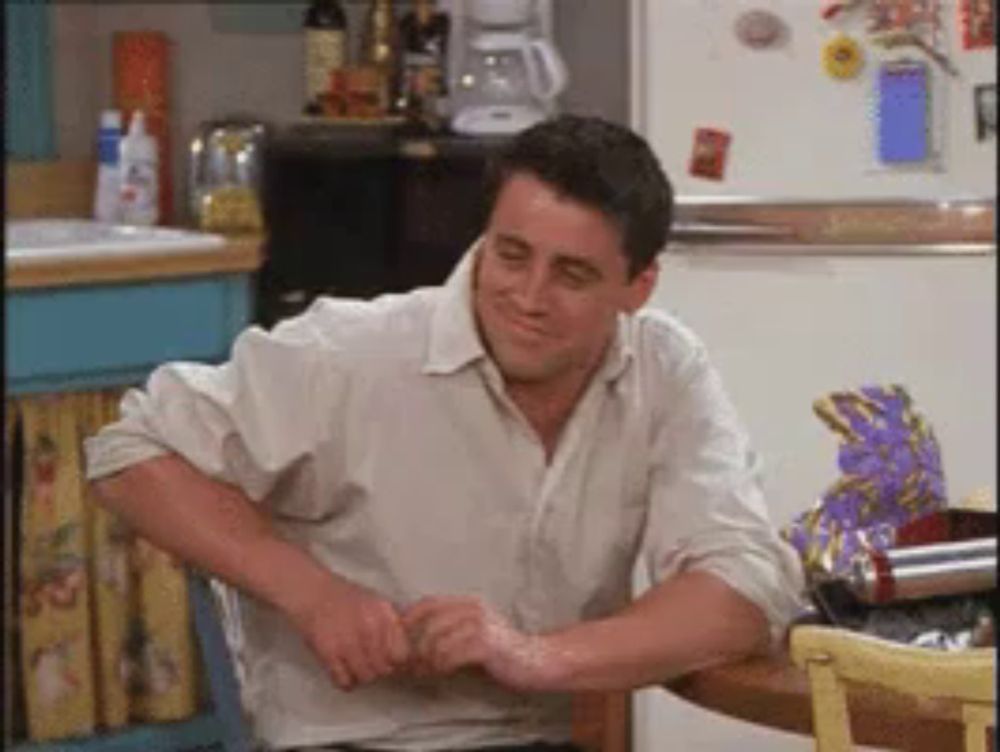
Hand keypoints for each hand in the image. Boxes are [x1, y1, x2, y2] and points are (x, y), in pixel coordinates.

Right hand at [290, 577, 410, 690]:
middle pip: (385, 669)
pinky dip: (345, 681)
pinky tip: (342, 669)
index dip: (396, 660)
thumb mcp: (377, 604)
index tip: (389, 659)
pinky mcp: (328, 653)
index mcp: (384, 615)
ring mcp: (348, 642)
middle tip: (369, 662)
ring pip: (366, 678)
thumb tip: (407, 653)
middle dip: (379, 669)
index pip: (402, 654)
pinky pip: (345, 682)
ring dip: (362, 675)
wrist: (312, 593)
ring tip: (355, 664)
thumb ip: (393, 625)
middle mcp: (369, 628)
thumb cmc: (346, 598)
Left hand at [402, 596, 554, 690]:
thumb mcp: (472, 633)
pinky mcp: (486, 645)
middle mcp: (473, 609)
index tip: (398, 639)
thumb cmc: (500, 652)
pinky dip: (440, 667)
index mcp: (468, 603)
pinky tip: (441, 673)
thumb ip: (449, 630)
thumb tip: (413, 639)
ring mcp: (480, 625)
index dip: (409, 619)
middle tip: (410, 665)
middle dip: (414, 645)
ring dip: (425, 660)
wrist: (535, 661)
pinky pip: (450, 655)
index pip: (428, 603)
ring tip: (424, 672)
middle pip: (428, 622)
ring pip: (436, 640)